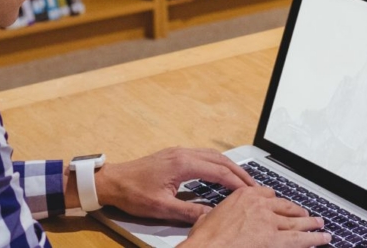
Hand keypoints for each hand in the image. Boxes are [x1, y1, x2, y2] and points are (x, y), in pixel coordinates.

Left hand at [92, 147, 255, 223]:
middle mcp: (184, 153)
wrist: (112, 181)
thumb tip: (211, 214)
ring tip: (242, 178)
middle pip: (220, 159)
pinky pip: (204, 155)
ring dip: (229, 166)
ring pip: (213, 155)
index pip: (218, 171)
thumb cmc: (133, 194)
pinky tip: (221, 171)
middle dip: (239, 171)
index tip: (249, 191)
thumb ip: (189, 211)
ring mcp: (180, 151)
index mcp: (183, 164)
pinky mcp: (175, 154)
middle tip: (253, 184)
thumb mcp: (161, 208)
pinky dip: (218, 163)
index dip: (236, 182)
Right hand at [183, 186, 331, 247]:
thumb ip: (216, 215)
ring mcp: (269, 222)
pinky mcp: (275, 240)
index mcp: (244, 196)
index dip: (276, 201)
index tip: (281, 205)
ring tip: (320, 225)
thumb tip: (210, 217)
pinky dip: (313, 239)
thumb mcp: (206, 219)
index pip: (267, 194)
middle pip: (285, 207)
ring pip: (296, 222)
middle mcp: (260, 205)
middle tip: (307, 215)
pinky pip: (299, 239)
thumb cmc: (203, 240)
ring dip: (310, 224)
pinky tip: (321, 238)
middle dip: (298, 212)